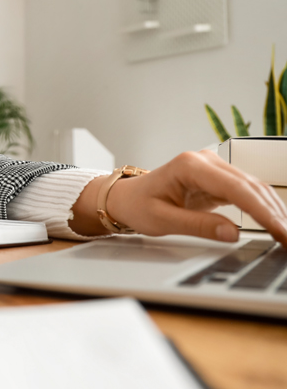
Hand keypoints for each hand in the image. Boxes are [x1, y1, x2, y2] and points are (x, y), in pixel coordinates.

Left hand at [71, 150, 286, 246]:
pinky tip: (275, 223)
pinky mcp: (216, 178)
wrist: (125, 197)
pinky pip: (245, 191)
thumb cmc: (138, 205)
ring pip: (253, 187)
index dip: (261, 211)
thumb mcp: (162, 220)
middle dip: (274, 212)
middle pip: (250, 185)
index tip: (279, 230)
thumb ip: (197, 225)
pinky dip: (262, 207)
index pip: (236, 188)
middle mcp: (204, 161)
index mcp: (189, 165)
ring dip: (272, 210)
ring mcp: (212, 167)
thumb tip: (233, 233)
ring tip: (286, 234)